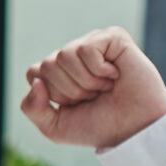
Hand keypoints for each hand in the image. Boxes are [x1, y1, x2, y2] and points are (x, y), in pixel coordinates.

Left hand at [20, 26, 165, 151]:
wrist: (134, 128)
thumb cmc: (99, 126)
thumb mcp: (54, 127)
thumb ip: (31, 108)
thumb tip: (36, 81)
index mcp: (58, 72)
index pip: (34, 73)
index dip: (53, 94)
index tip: (75, 104)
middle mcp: (73, 55)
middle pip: (48, 65)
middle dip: (70, 90)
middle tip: (94, 96)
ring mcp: (93, 44)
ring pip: (64, 56)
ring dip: (86, 81)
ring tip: (105, 87)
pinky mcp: (113, 37)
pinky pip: (86, 48)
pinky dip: (99, 69)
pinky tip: (115, 75)